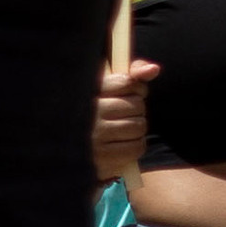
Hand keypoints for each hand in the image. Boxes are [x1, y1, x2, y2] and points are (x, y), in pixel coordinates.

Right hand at [91, 60, 158, 179]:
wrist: (71, 149)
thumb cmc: (97, 111)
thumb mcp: (107, 86)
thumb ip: (132, 72)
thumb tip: (154, 69)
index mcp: (88, 90)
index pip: (126, 81)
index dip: (137, 87)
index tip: (133, 92)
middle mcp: (91, 111)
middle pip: (136, 105)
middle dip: (137, 109)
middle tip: (126, 114)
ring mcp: (96, 135)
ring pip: (139, 126)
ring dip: (137, 128)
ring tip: (124, 129)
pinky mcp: (104, 156)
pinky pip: (137, 146)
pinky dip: (137, 145)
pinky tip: (125, 143)